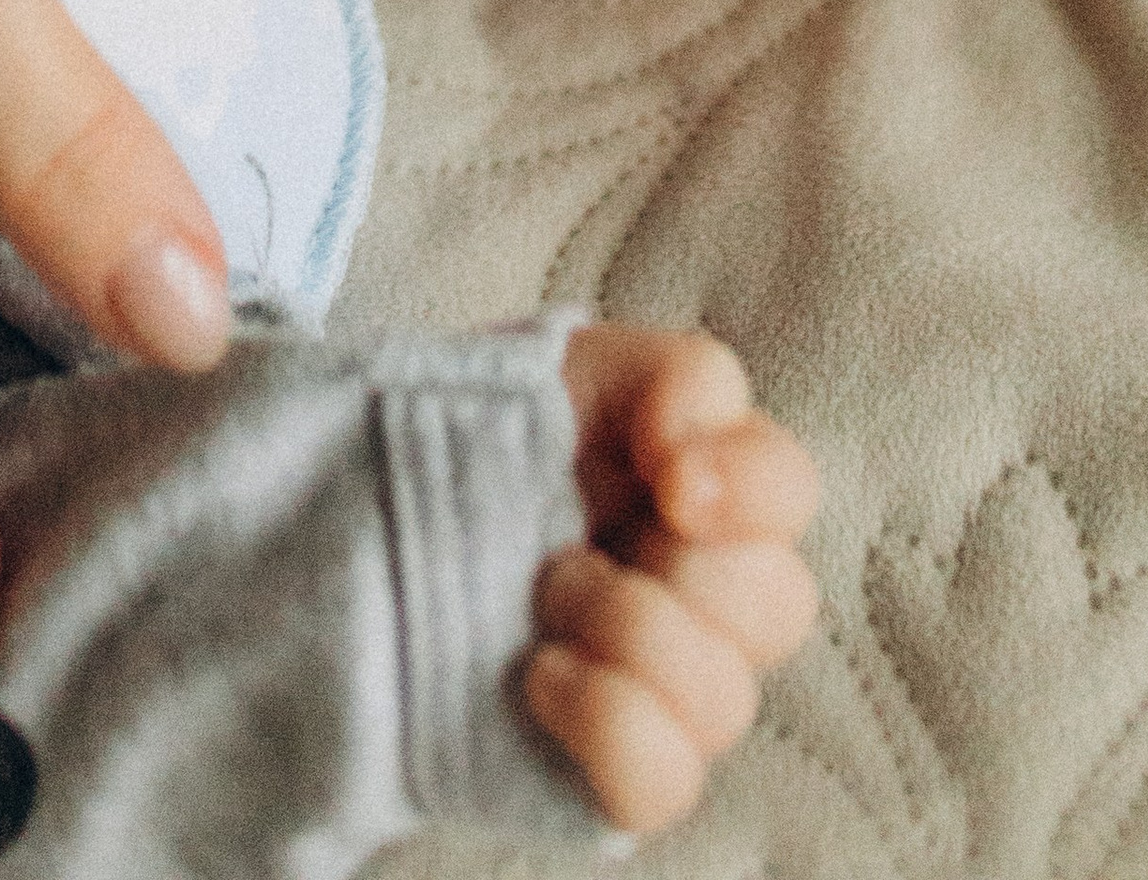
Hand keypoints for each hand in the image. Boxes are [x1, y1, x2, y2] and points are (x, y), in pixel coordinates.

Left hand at [525, 325, 818, 835]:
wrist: (357, 522)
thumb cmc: (474, 438)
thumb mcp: (567, 365)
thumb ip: (669, 373)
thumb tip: (696, 436)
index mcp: (702, 489)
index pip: (790, 488)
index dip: (748, 484)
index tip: (667, 473)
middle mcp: (703, 595)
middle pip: (778, 603)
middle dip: (676, 564)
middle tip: (575, 539)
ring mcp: (664, 691)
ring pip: (724, 699)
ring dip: (624, 630)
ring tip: (543, 597)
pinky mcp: (616, 770)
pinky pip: (666, 782)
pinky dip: (609, 722)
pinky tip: (542, 674)